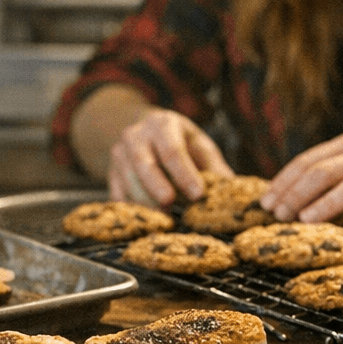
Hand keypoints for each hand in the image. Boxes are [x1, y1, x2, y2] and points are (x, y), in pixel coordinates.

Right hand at [108, 108, 232, 206]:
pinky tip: (147, 219)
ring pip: (128, 180)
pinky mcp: (111, 173)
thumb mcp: (199, 144)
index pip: (172, 149)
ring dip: (146, 200)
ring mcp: (119, 153)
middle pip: (144, 163)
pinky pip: (117, 193)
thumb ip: (214, 166)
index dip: (185, 173)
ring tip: (165, 217)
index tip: (198, 194)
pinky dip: (132, 208)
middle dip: (157, 186)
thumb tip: (232, 190)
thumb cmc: (179, 141)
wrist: (145, 132)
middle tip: (171, 205)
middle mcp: (136, 135)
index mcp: (162, 124)